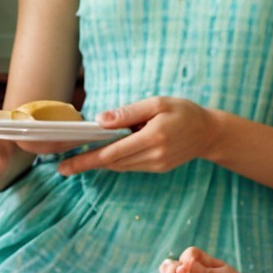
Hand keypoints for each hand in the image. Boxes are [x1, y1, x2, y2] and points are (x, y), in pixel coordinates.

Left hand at [57, 97, 221, 176]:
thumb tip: (100, 120)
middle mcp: (154, 155)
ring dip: (100, 162)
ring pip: (120, 166)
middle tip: (63, 167)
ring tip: (79, 159)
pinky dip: (116, 160)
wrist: (209, 133)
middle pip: (112, 163)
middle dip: (87, 164)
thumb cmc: (183, 112)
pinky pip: (130, 166)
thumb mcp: (157, 103)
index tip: (66, 166)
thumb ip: (128, 112)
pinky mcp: (158, 168)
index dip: (86, 159)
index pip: (112, 152)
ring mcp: (156, 165)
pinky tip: (107, 153)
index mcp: (152, 137)